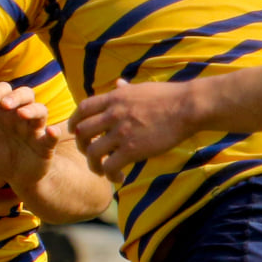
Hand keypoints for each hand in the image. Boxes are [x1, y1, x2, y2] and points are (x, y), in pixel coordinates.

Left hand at [0, 81, 59, 188]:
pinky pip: (52, 136)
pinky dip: (54, 133)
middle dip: (16, 96)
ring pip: (40, 111)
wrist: (14, 178)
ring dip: (32, 110)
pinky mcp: (45, 146)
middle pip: (26, 94)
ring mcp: (35, 130)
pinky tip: (51, 131)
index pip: (4, 91)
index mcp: (4, 112)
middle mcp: (21, 117)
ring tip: (22, 114)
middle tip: (5, 105)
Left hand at [72, 78, 201, 176]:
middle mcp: (113, 114)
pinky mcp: (132, 149)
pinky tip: (119, 178)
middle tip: (89, 155)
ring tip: (102, 171)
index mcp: (114, 98)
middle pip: (82, 132)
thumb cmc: (169, 97)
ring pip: (92, 153)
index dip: (74, 122)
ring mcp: (121, 132)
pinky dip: (110, 175)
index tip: (74, 132)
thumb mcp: (141, 88)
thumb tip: (118, 83)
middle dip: (81, 146)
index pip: (83, 108)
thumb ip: (125, 89)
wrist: (187, 107)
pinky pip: (110, 167)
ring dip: (93, 165)